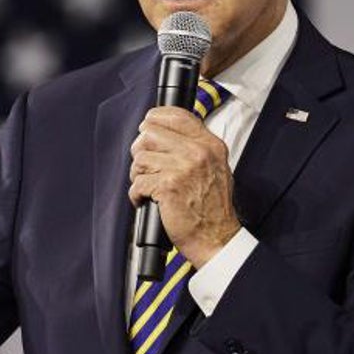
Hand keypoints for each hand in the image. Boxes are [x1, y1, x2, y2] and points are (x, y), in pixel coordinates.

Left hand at [128, 106, 241, 267]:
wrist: (216, 238)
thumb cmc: (212, 208)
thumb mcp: (215, 167)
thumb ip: (195, 147)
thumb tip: (162, 132)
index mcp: (210, 145)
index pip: (176, 115)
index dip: (154, 118)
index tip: (147, 127)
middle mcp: (198, 152)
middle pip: (150, 133)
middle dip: (141, 151)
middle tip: (145, 167)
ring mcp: (183, 168)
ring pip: (140, 158)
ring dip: (137, 174)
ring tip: (147, 187)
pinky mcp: (168, 187)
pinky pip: (137, 182)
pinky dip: (136, 194)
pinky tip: (145, 201)